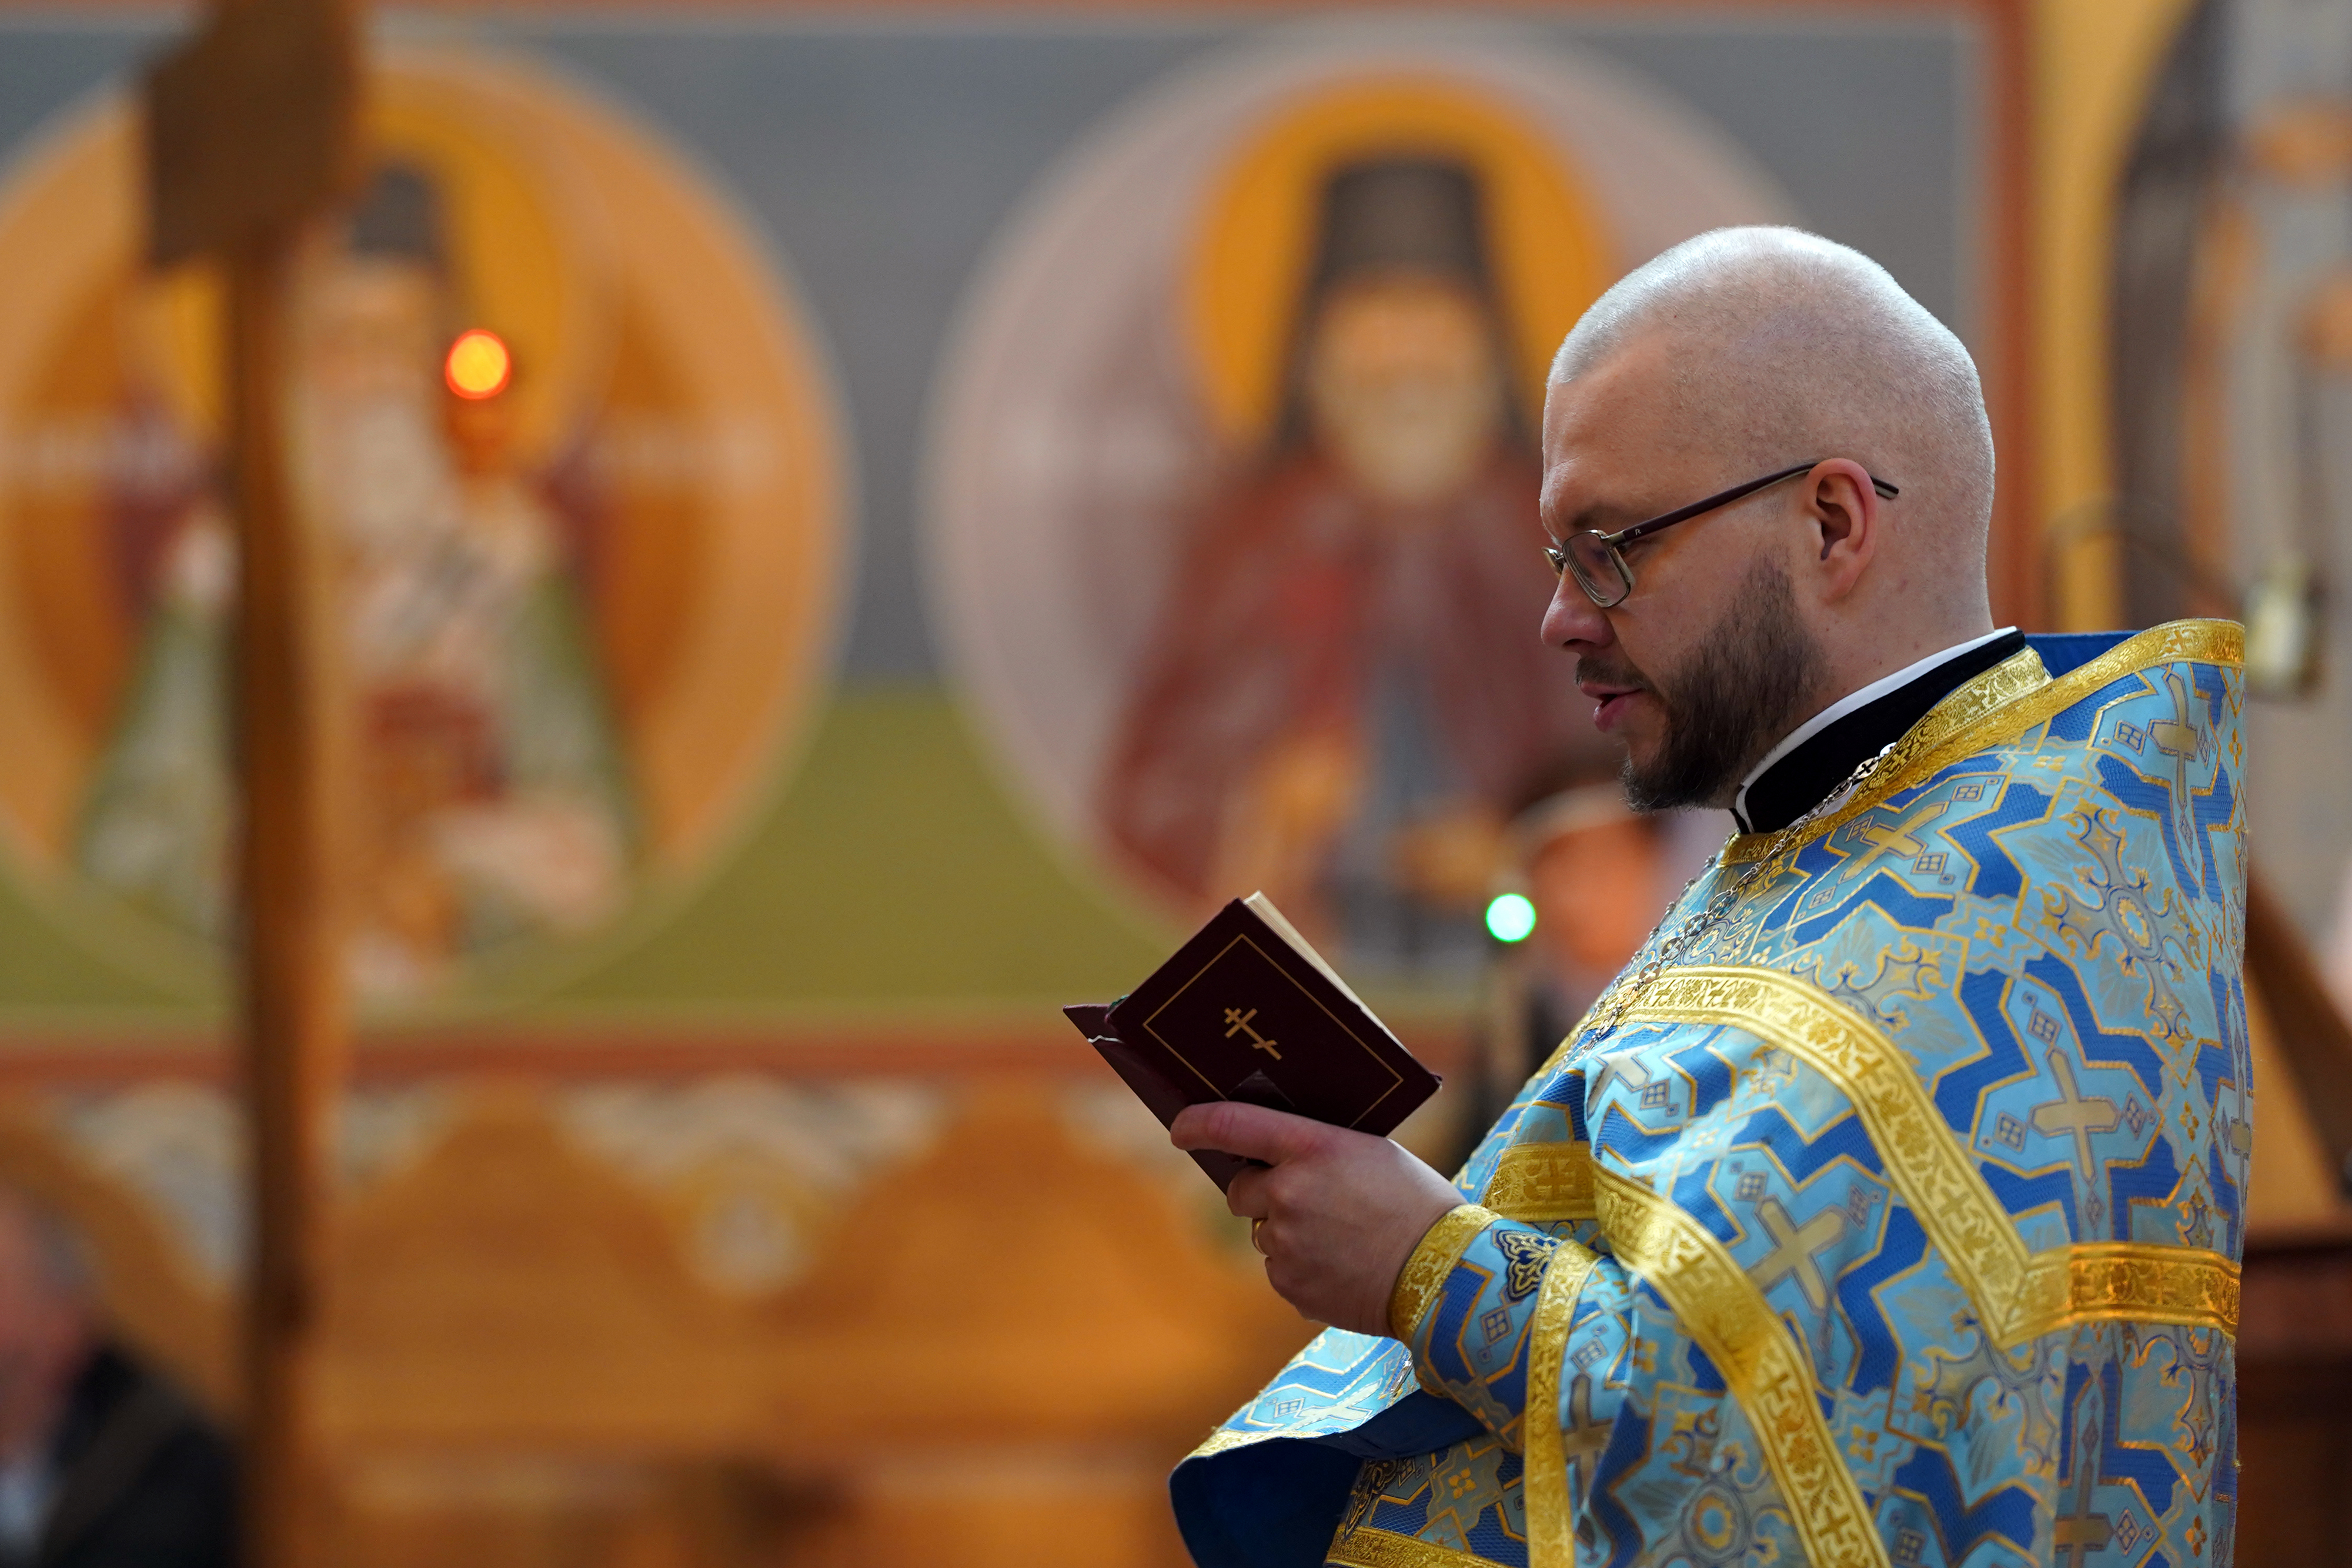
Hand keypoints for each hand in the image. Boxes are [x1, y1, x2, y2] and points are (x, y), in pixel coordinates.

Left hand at [1171, 1101, 1463, 1336]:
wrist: (1449, 1273)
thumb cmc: (1416, 1202)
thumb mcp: (1370, 1152)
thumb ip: (1317, 1149)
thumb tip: (1274, 1155)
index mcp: (1311, 1147)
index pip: (1232, 1125)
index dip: (1198, 1124)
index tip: (1180, 1127)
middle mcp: (1288, 1193)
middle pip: (1239, 1190)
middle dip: (1262, 1193)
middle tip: (1308, 1198)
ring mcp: (1285, 1244)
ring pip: (1263, 1233)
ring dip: (1287, 1233)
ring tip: (1343, 1238)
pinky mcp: (1291, 1286)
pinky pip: (1280, 1270)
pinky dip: (1303, 1269)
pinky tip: (1344, 1266)